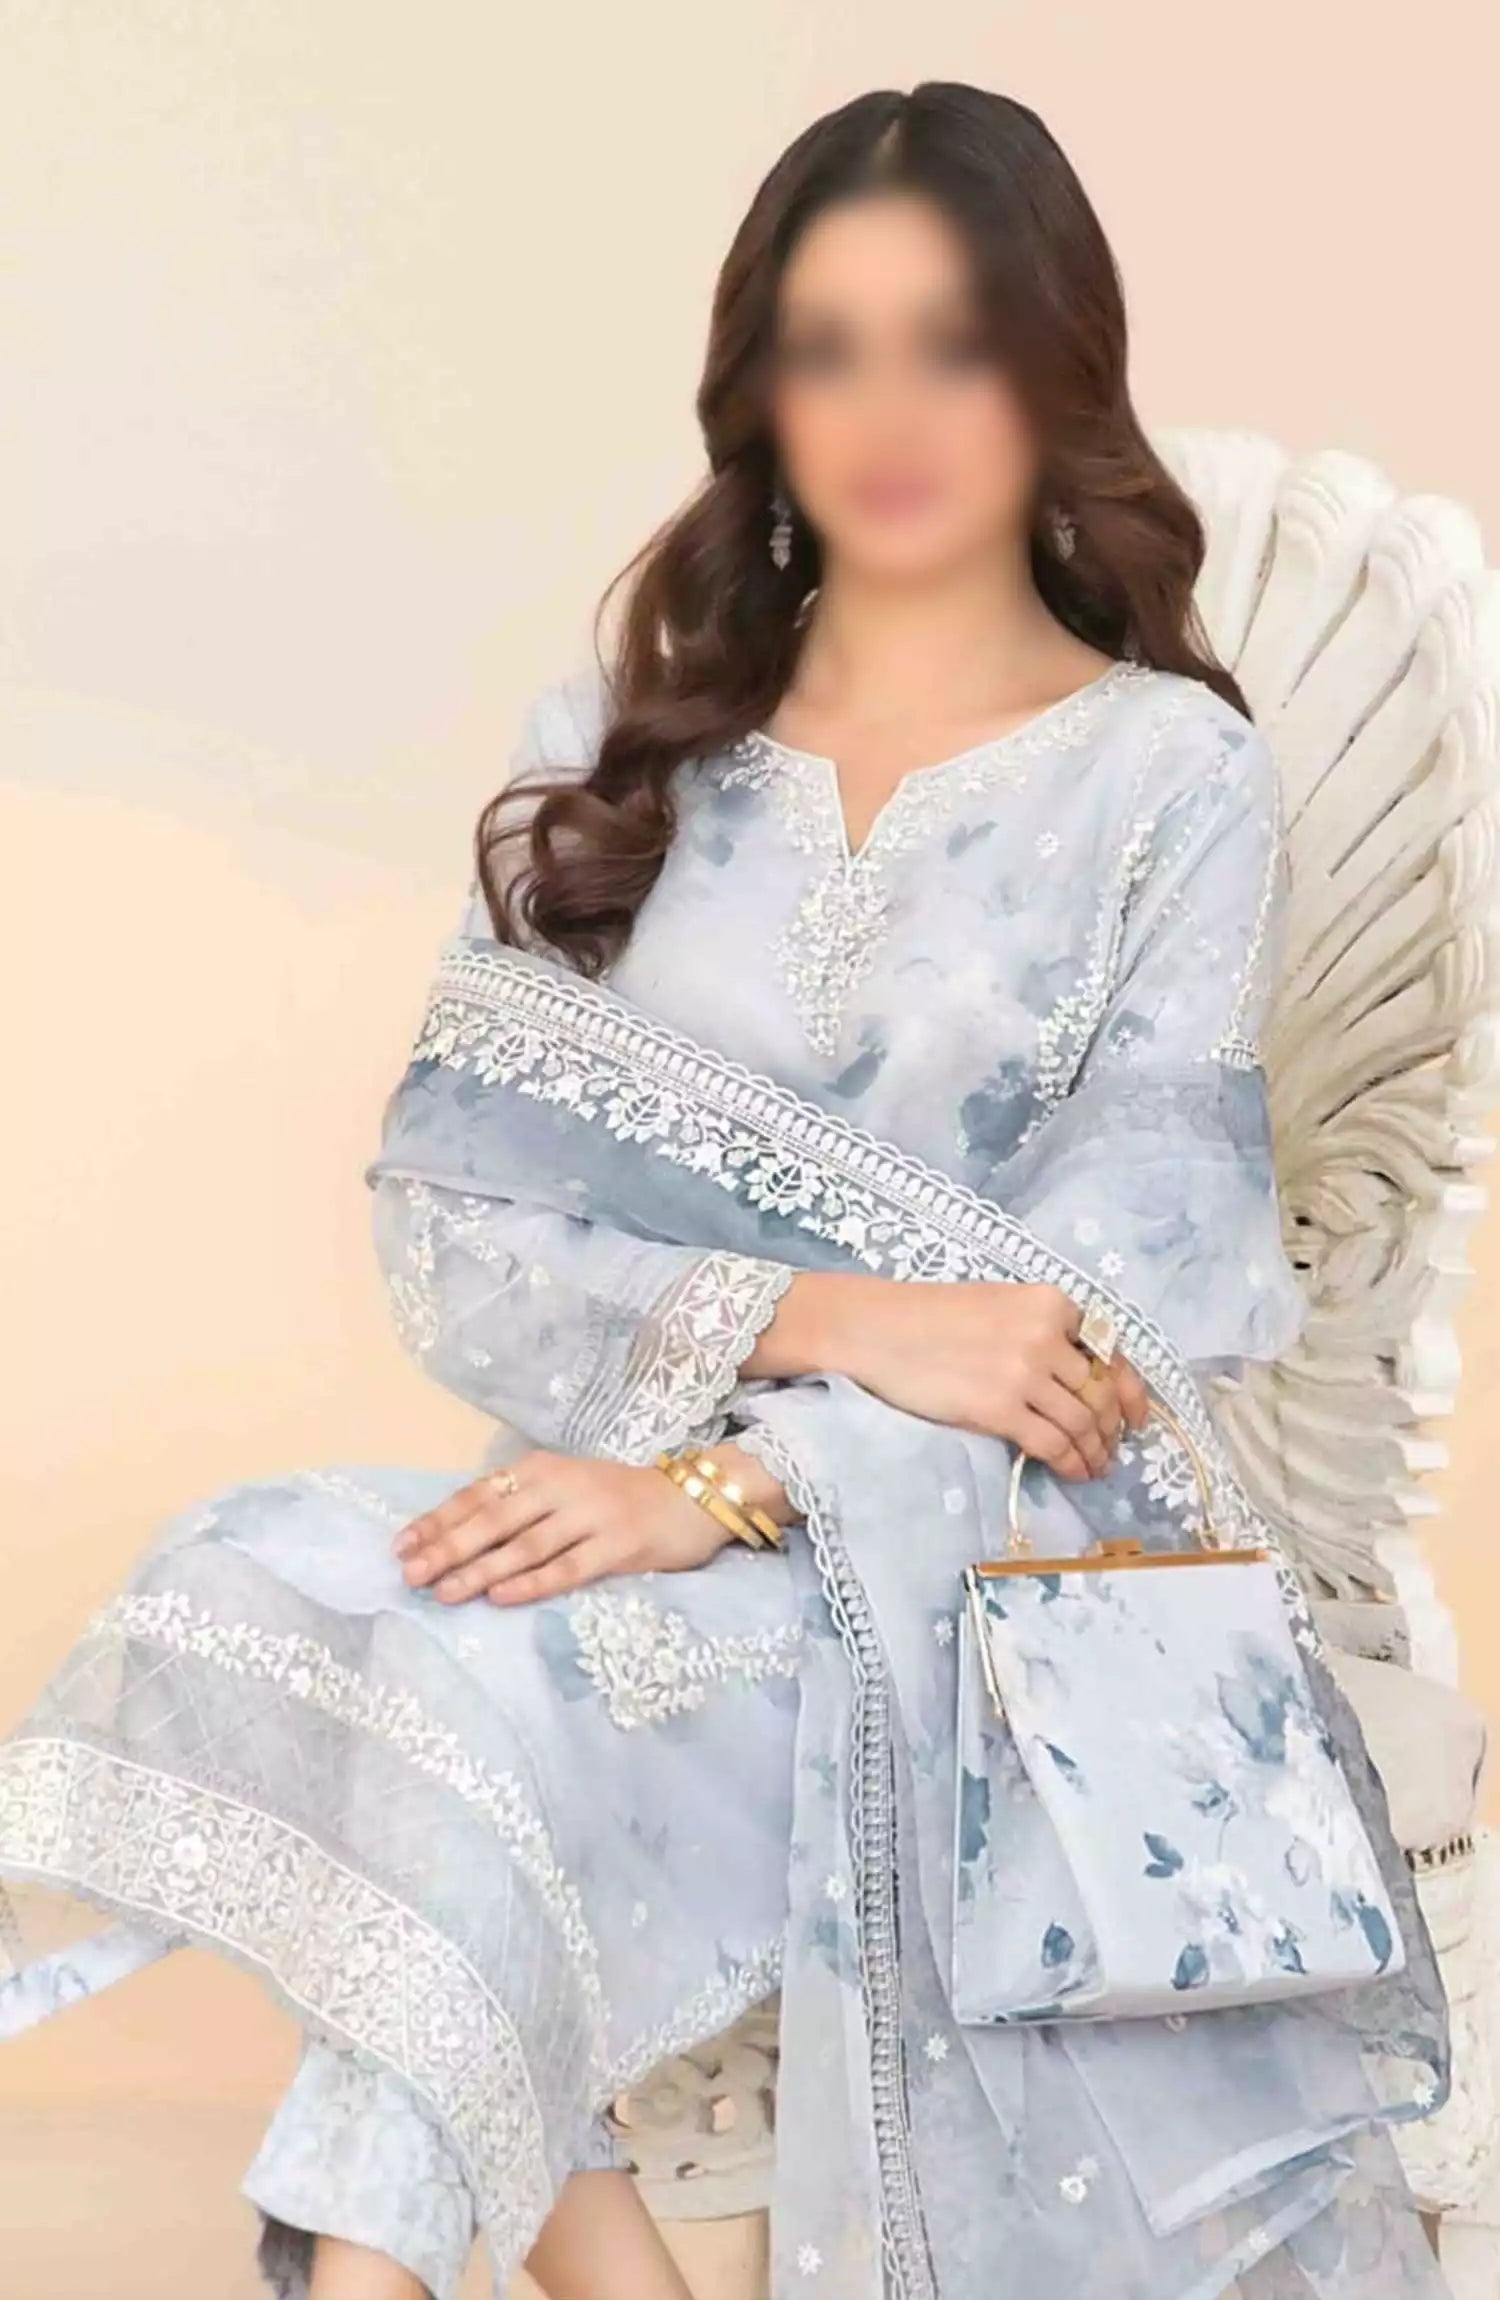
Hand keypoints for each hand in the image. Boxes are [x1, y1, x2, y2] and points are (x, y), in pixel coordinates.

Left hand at [390, 1444, 789, 1606]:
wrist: (692, 1497)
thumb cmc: (618, 1498)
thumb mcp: (565, 1487)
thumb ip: (520, 1506)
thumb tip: (457, 1538)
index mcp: (542, 1469)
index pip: (478, 1494)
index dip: (438, 1520)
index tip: (402, 1546)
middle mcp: (562, 1487)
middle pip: (494, 1521)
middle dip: (447, 1548)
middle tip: (411, 1575)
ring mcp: (591, 1516)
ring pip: (524, 1547)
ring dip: (480, 1571)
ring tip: (444, 1593)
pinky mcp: (618, 1546)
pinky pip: (567, 1568)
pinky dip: (531, 1583)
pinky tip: (501, 1598)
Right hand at [824, 1276, 1149, 1478]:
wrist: (879, 1330)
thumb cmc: (932, 1316)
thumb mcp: (1000, 1305)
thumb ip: (1043, 1330)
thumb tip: (1081, 1375)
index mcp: (1051, 1303)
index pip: (1110, 1352)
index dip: (1129, 1391)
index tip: (1135, 1416)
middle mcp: (1046, 1336)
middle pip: (1100, 1392)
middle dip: (1112, 1428)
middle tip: (1112, 1449)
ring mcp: (1024, 1373)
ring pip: (1083, 1423)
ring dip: (1095, 1451)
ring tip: (1095, 1466)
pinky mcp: (1000, 1409)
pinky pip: (1054, 1444)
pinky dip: (1072, 1463)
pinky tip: (1074, 1472)